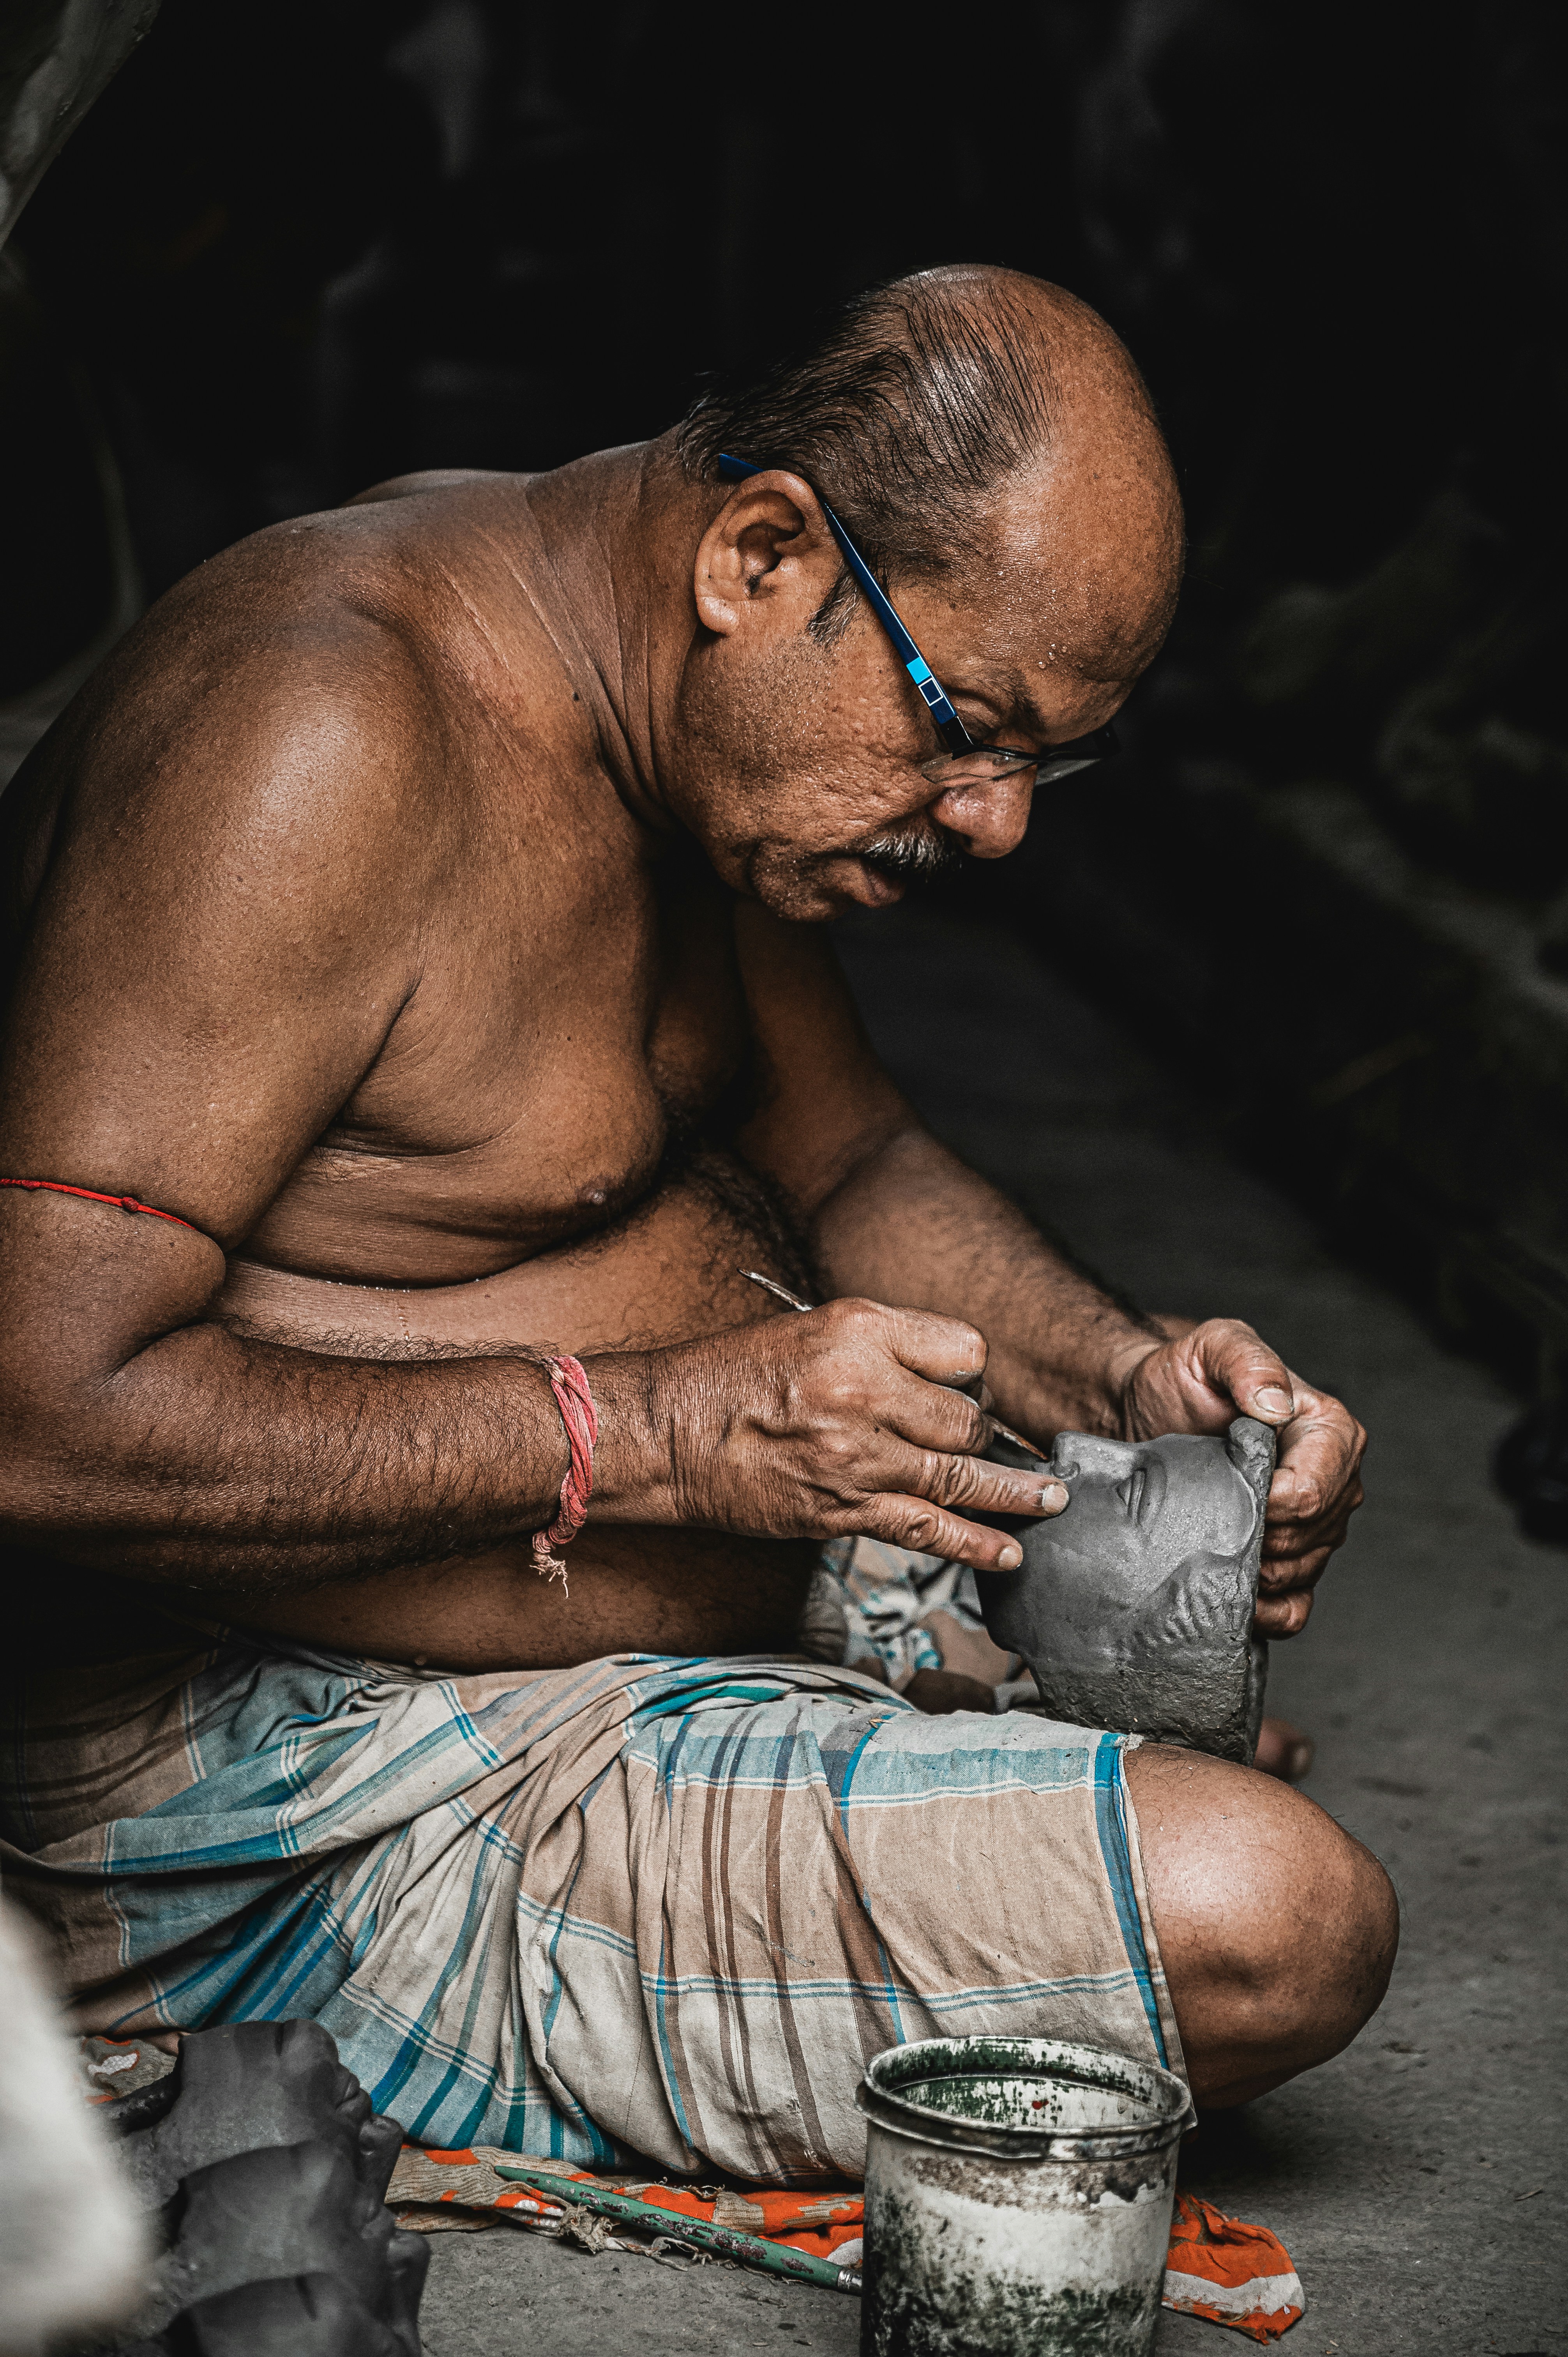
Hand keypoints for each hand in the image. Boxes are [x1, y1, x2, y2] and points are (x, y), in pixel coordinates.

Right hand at [592, 1298, 1066, 1569]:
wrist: (666, 1431)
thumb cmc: (733, 1375)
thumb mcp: (812, 1329)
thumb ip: (883, 1348)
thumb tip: (949, 1382)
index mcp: (859, 1331)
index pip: (965, 1352)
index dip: (971, 1375)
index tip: (964, 1389)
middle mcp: (863, 1389)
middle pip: (969, 1417)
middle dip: (984, 1434)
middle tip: (984, 1443)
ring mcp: (854, 1456)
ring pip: (959, 1475)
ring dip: (1013, 1493)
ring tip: (1050, 1500)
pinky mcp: (839, 1510)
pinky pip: (924, 1529)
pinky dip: (974, 1544)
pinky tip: (1009, 1552)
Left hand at [1111, 1317, 1365, 1635]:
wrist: (1146, 1412)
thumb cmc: (1183, 1379)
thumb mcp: (1211, 1346)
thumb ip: (1247, 1361)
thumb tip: (1274, 1404)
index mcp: (1330, 1432)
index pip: (1311, 1493)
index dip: (1265, 1504)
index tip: (1220, 1489)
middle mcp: (1334, 1484)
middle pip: (1305, 1538)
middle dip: (1252, 1535)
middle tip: (1203, 1513)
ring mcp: (1315, 1529)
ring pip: (1297, 1572)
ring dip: (1249, 1568)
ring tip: (1205, 1540)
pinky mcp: (1289, 1563)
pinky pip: (1295, 1608)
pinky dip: (1267, 1613)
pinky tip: (1233, 1600)